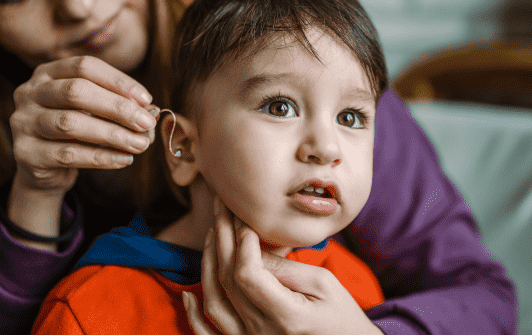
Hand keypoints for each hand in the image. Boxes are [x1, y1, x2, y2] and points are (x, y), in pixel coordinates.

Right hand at [6, 56, 157, 247]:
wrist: (43, 170)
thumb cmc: (74, 133)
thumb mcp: (93, 112)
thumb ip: (117, 106)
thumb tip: (150, 110)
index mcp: (47, 73)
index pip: (85, 67)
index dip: (118, 81)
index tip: (146, 99)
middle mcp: (29, 93)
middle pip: (76, 92)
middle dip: (117, 107)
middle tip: (146, 123)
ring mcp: (22, 122)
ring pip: (70, 124)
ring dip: (113, 134)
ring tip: (140, 144)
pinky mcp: (25, 153)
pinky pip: (68, 154)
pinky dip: (101, 157)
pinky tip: (124, 159)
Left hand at [184, 199, 383, 334]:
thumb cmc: (342, 317)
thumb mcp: (325, 285)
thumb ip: (286, 268)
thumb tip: (253, 248)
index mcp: (288, 317)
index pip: (248, 273)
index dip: (241, 242)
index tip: (246, 219)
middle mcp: (263, 334)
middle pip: (228, 281)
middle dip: (222, 238)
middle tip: (222, 208)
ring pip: (214, 303)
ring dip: (208, 265)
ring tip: (212, 234)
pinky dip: (194, 316)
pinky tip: (189, 292)